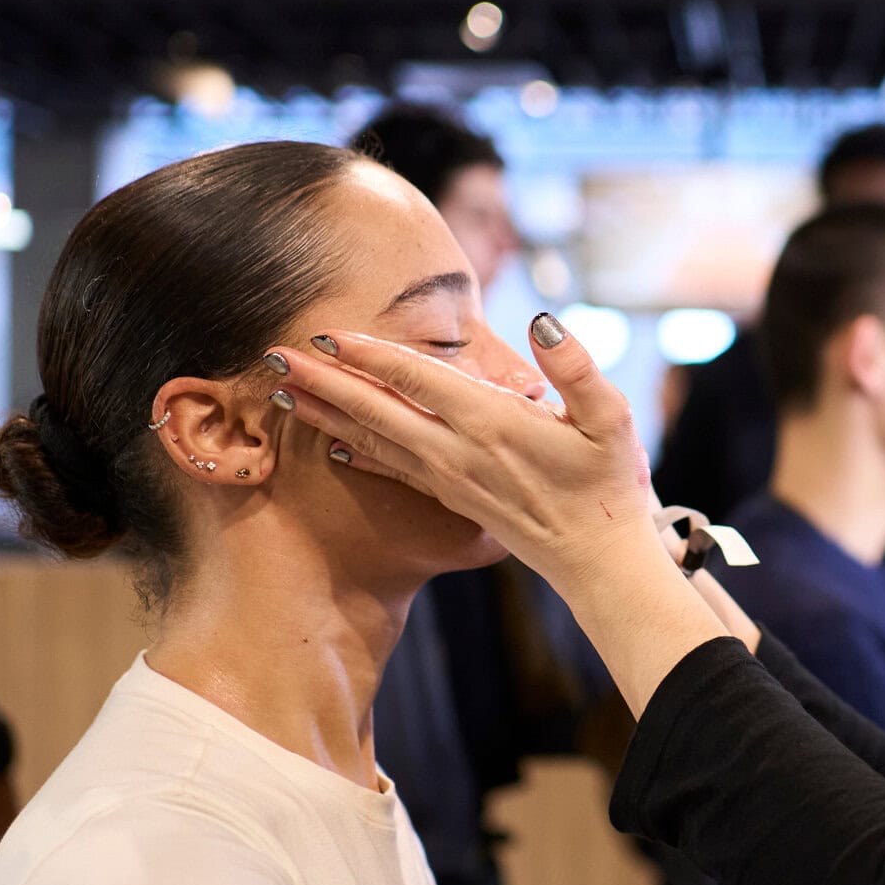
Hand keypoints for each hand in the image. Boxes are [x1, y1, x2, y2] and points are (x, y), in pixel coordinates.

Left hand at [269, 317, 734, 713]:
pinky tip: (328, 445)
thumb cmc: (610, 486)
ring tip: (282, 392)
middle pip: (377, 410)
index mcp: (493, 424)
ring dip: (326, 414)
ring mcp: (450, 479)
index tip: (327, 333)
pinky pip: (392, 470)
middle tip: (273, 356)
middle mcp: (459, 452)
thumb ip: (577, 367)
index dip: (371, 354)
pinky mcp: (452, 497)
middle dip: (324, 382)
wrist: (600, 564)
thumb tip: (542, 320)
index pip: (418, 380)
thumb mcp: (612, 419)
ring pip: (374, 440)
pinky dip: (356, 454)